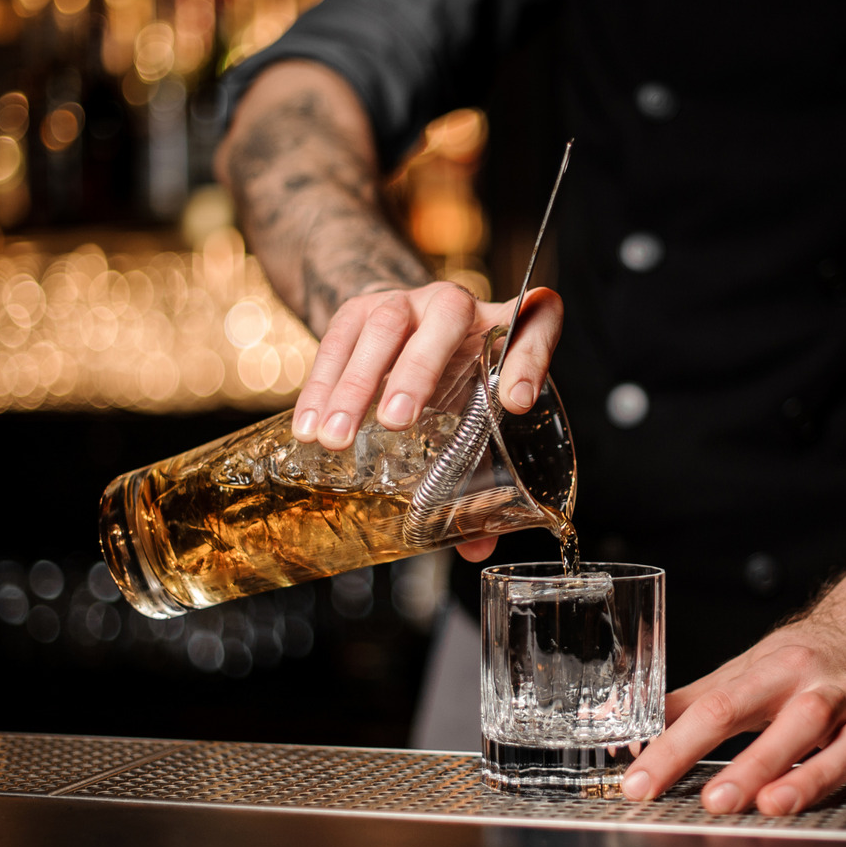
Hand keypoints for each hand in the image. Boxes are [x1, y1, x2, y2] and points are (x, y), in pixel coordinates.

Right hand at [292, 281, 563, 560]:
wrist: (405, 324)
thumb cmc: (453, 379)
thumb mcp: (475, 415)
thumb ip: (482, 473)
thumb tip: (477, 546)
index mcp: (503, 328)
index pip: (536, 322)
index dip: (530, 358)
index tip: (517, 403)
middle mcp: (459, 304)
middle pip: (448, 316)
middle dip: (421, 368)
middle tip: (398, 421)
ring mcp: (408, 300)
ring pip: (386, 325)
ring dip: (358, 382)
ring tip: (339, 437)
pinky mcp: (361, 307)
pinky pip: (338, 338)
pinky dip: (321, 385)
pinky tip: (308, 425)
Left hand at [620, 618, 845, 814]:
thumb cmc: (807, 657)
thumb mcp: (746, 669)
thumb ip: (690, 703)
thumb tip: (627, 732)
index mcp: (779, 669)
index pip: (720, 707)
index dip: (678, 746)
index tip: (642, 781)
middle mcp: (828, 687)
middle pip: (794, 723)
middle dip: (756, 763)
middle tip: (717, 800)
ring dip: (815, 774)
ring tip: (777, 805)